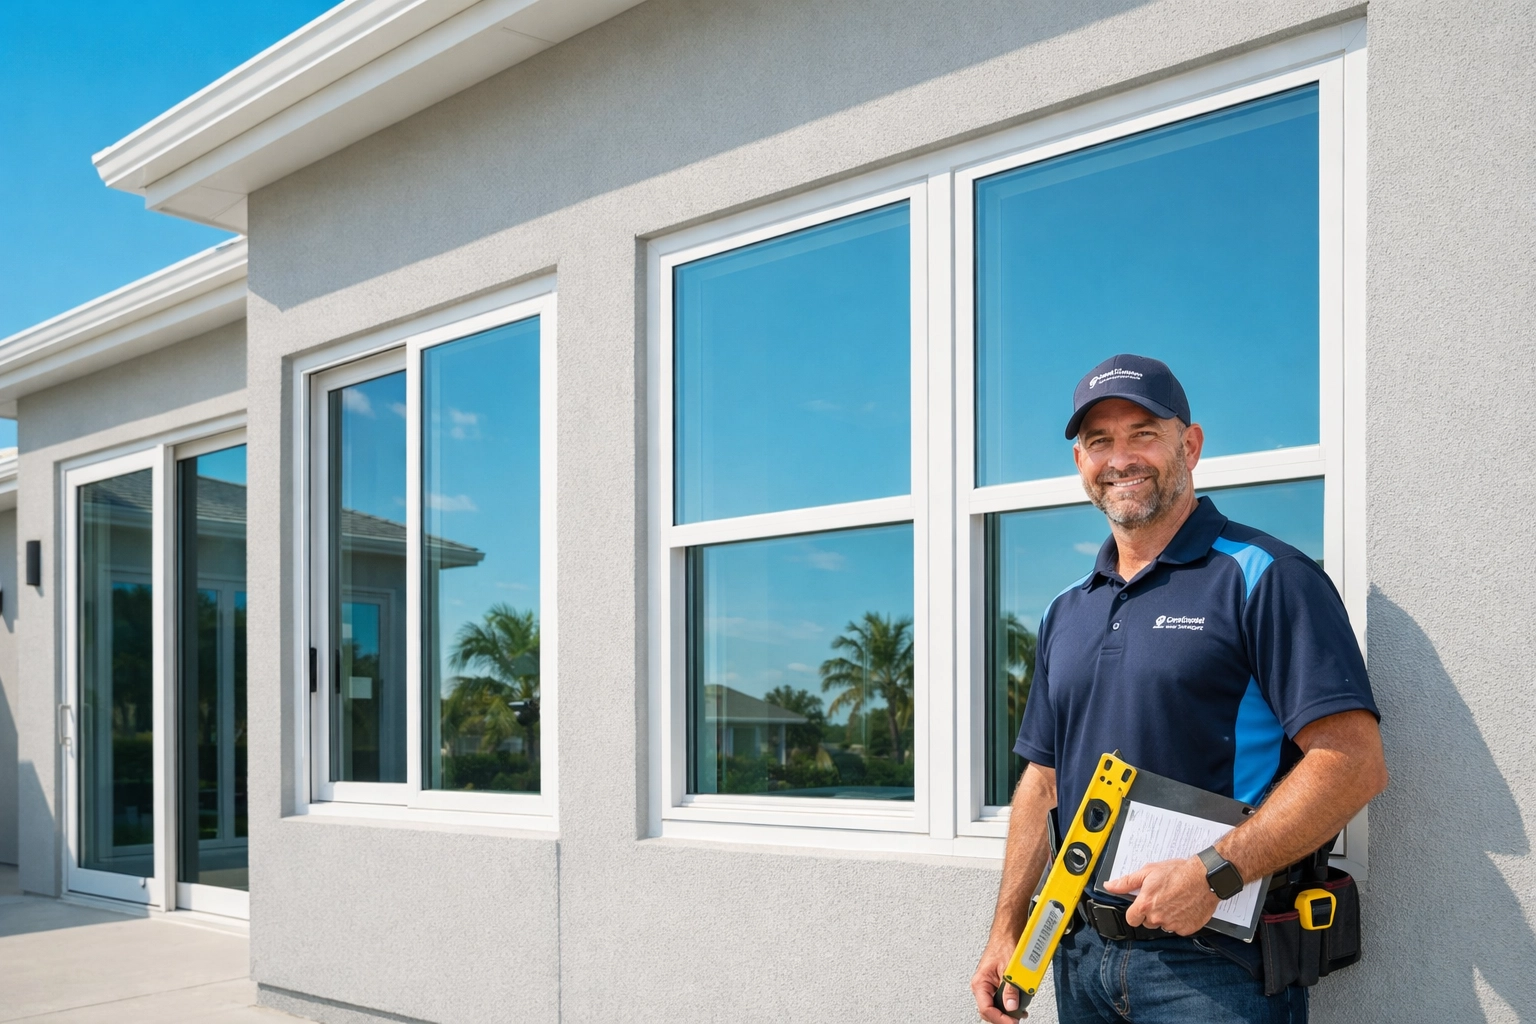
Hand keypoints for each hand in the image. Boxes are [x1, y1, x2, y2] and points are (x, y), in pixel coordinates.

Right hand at [971, 935, 1028, 1020]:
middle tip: (1017, 1019)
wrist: (1007, 934)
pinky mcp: (997, 985)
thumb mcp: (1009, 969)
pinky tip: (1018, 1006)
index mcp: (980, 982)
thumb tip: (1011, 1006)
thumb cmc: (1004, 945)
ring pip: (996, 1007)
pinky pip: (1002, 1000)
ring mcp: (990, 986)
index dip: (1000, 1019)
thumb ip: (1010, 989)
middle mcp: (982, 986)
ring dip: (1008, 1012)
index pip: (986, 1009)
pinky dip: (1010, 1004)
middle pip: (990, 1011)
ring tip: (1020, 1013)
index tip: (1012, 1022)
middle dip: (1004, 1017)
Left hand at [1102, 855, 1219, 935]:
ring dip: (1166, 917)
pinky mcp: (1187, 929)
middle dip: (1151, 913)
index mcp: (1146, 905)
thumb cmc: (1178, 872)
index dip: (1135, 912)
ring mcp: (1173, 925)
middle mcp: (1158, 918)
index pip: (1131, 919)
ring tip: (1174, 900)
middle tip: (1161, 898)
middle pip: (1147, 923)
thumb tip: (1110, 886)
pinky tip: (1184, 907)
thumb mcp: (1148, 872)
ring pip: (1163, 926)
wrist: (1205, 877)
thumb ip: (1127, 882)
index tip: (1141, 906)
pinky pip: (1178, 928)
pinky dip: (1180, 920)